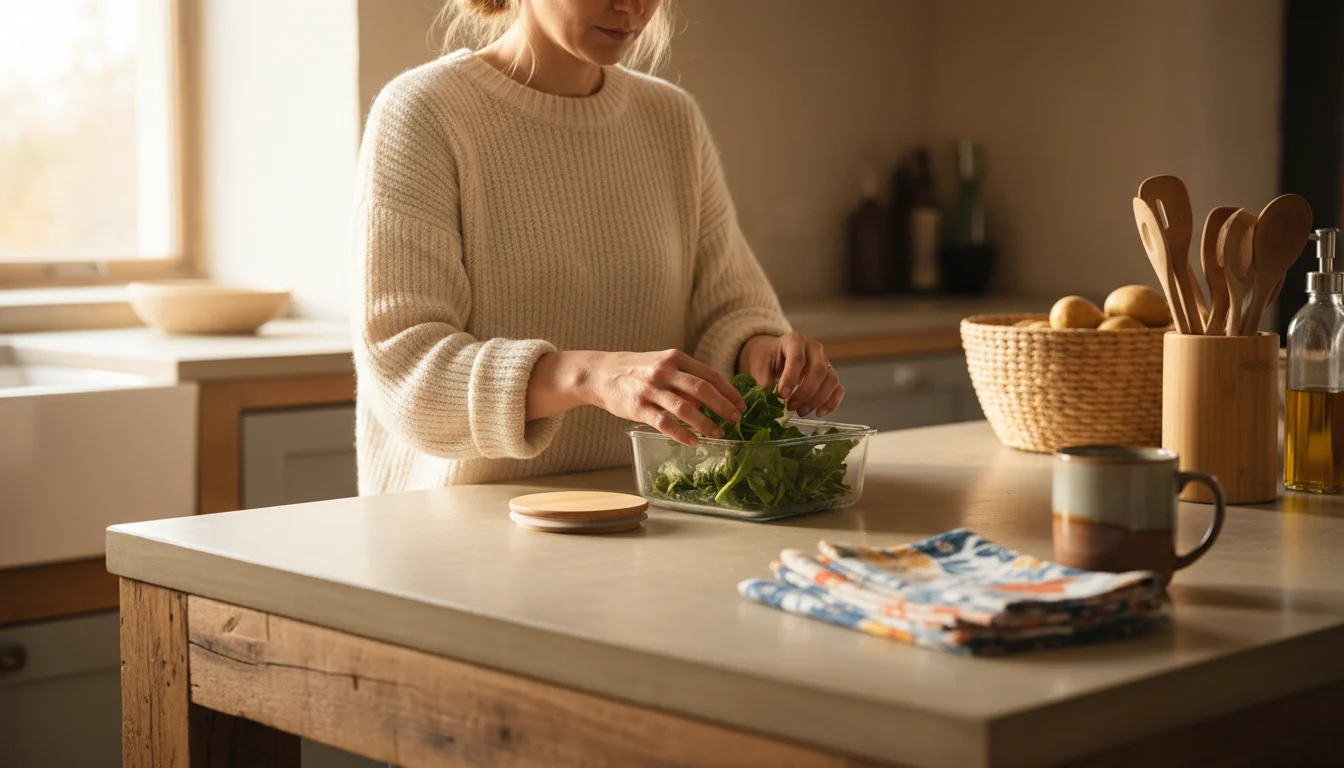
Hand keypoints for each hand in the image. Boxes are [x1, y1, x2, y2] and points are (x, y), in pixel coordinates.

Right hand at [534, 350, 746, 446]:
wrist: (600, 373)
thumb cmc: (637, 370)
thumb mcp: (662, 364)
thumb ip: (685, 378)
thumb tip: (711, 400)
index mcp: (675, 358)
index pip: (709, 374)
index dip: (728, 391)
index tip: (741, 405)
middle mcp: (664, 371)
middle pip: (702, 389)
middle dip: (723, 406)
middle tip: (736, 420)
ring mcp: (650, 389)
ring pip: (685, 408)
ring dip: (706, 423)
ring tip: (719, 434)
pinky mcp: (638, 407)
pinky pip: (664, 422)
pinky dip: (682, 433)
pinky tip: (694, 441)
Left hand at [738, 332, 843, 417]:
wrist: (774, 354)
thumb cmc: (767, 358)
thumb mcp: (759, 363)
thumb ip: (762, 377)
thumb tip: (767, 396)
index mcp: (794, 341)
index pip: (797, 358)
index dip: (791, 378)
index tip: (782, 395)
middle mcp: (813, 348)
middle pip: (819, 369)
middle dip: (806, 392)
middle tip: (791, 406)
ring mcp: (825, 361)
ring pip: (831, 380)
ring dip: (817, 400)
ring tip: (800, 411)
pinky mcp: (829, 375)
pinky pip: (837, 389)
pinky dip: (831, 403)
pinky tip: (819, 413)